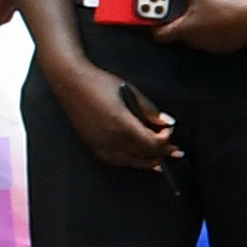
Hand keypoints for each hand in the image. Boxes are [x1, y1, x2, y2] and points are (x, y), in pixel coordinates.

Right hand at [52, 65, 178, 171]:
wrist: (71, 83)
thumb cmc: (101, 83)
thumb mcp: (132, 92)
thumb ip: (150, 111)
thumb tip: (167, 122)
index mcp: (123, 126)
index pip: (153, 143)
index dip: (166, 139)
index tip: (169, 129)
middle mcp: (112, 140)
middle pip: (145, 156)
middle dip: (162, 153)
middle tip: (175, 152)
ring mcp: (101, 145)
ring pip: (131, 163)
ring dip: (148, 161)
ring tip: (161, 160)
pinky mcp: (93, 146)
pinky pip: (116, 162)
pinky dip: (131, 161)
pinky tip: (138, 158)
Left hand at [145, 0, 246, 46]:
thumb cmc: (225, 6)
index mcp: (184, 29)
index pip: (160, 35)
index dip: (155, 25)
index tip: (153, 15)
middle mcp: (194, 41)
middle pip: (178, 33)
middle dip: (176, 19)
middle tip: (176, 6)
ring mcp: (210, 46)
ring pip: (196, 36)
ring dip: (195, 25)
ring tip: (198, 9)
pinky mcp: (224, 47)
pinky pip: (212, 39)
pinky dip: (211, 30)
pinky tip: (216, 18)